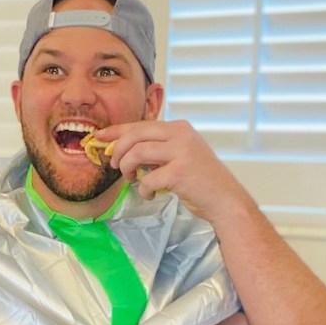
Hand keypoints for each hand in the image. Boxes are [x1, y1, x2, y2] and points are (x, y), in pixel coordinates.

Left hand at [95, 121, 254, 223]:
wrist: (225, 200)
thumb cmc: (200, 180)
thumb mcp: (180, 155)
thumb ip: (158, 149)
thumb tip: (123, 150)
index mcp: (179, 128)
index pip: (141, 125)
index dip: (117, 131)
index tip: (100, 137)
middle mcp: (181, 135)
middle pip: (136, 134)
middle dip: (118, 150)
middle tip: (114, 165)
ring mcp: (181, 152)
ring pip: (137, 152)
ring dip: (127, 168)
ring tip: (131, 179)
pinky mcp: (180, 172)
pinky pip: (147, 178)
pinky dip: (143, 189)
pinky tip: (149, 194)